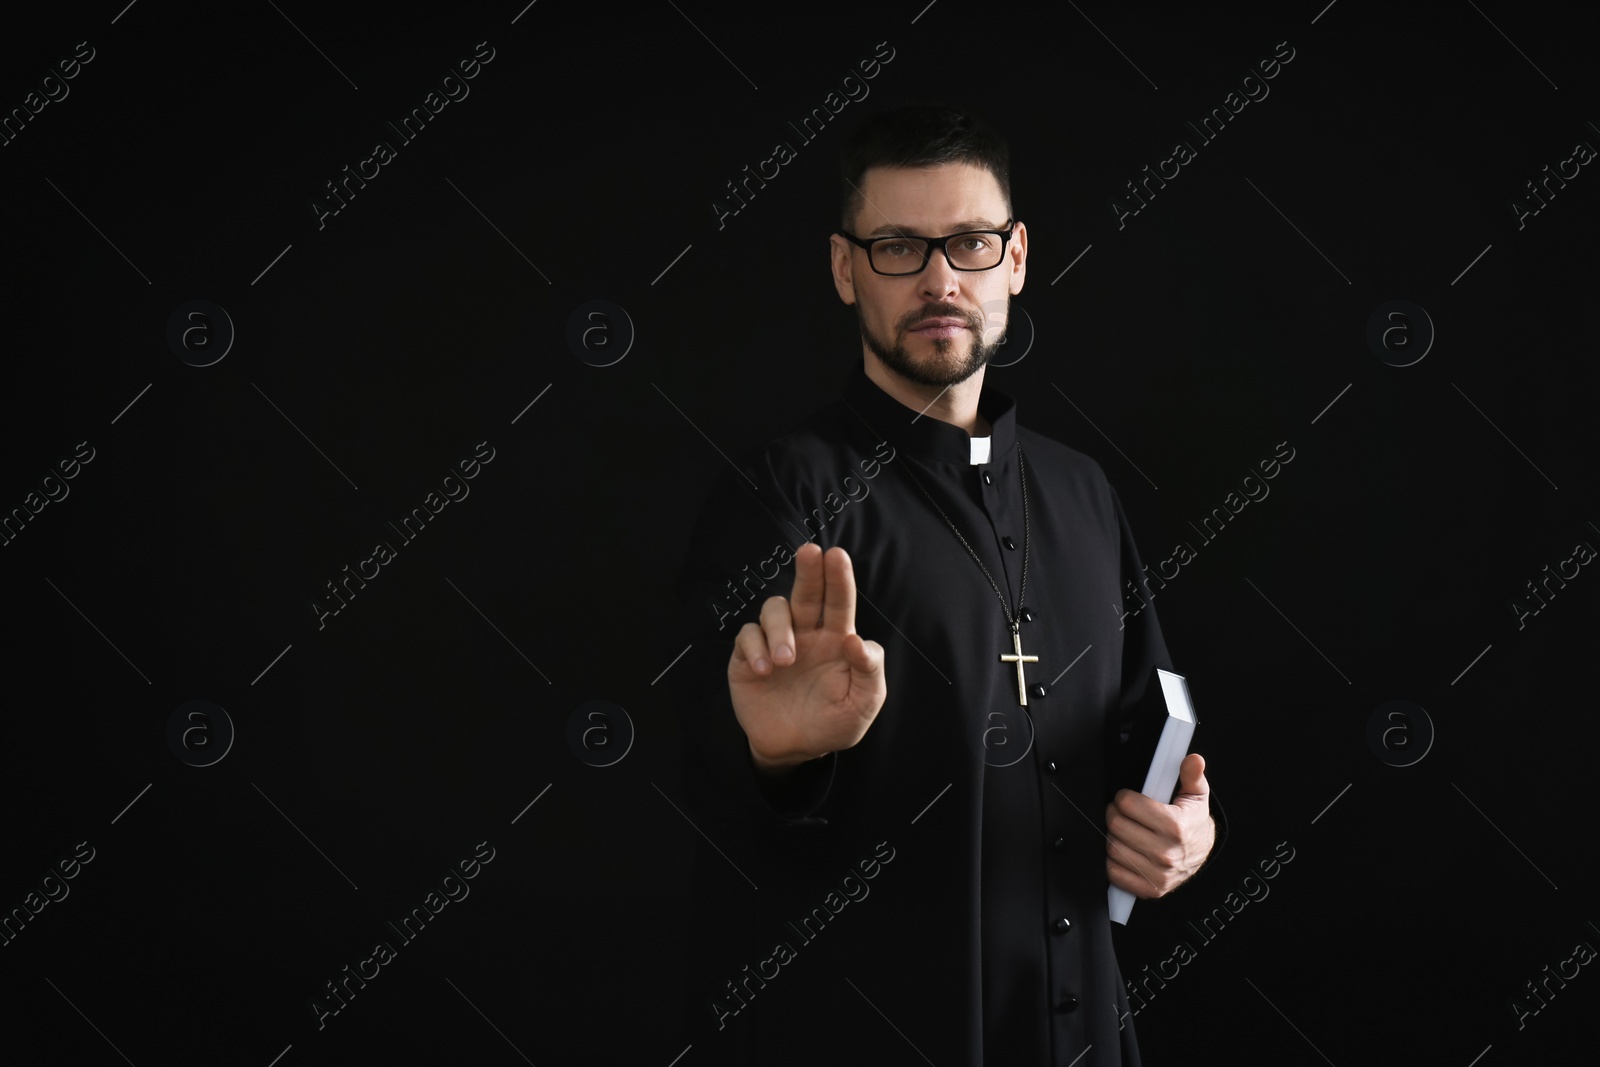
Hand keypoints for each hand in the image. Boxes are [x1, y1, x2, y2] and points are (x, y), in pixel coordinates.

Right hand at [728, 542, 886, 773]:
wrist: (794, 750)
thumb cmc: (833, 722)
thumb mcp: (863, 704)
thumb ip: (870, 671)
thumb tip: (855, 640)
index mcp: (837, 638)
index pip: (839, 601)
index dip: (838, 577)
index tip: (837, 556)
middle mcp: (806, 633)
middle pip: (806, 592)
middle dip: (808, 570)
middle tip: (810, 551)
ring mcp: (776, 642)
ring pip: (774, 610)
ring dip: (780, 629)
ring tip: (786, 660)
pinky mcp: (748, 657)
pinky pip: (747, 636)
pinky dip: (755, 648)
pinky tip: (765, 671)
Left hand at [1105, 752, 1215, 898]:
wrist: (1201, 854)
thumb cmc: (1193, 823)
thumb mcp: (1196, 796)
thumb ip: (1192, 775)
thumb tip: (1193, 760)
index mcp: (1176, 827)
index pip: (1128, 805)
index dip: (1123, 797)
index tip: (1127, 798)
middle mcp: (1166, 853)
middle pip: (1116, 826)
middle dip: (1114, 814)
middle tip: (1121, 812)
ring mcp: (1158, 874)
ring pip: (1112, 848)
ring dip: (1113, 837)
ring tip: (1124, 830)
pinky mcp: (1150, 889)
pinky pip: (1114, 872)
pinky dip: (1113, 861)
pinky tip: (1125, 850)